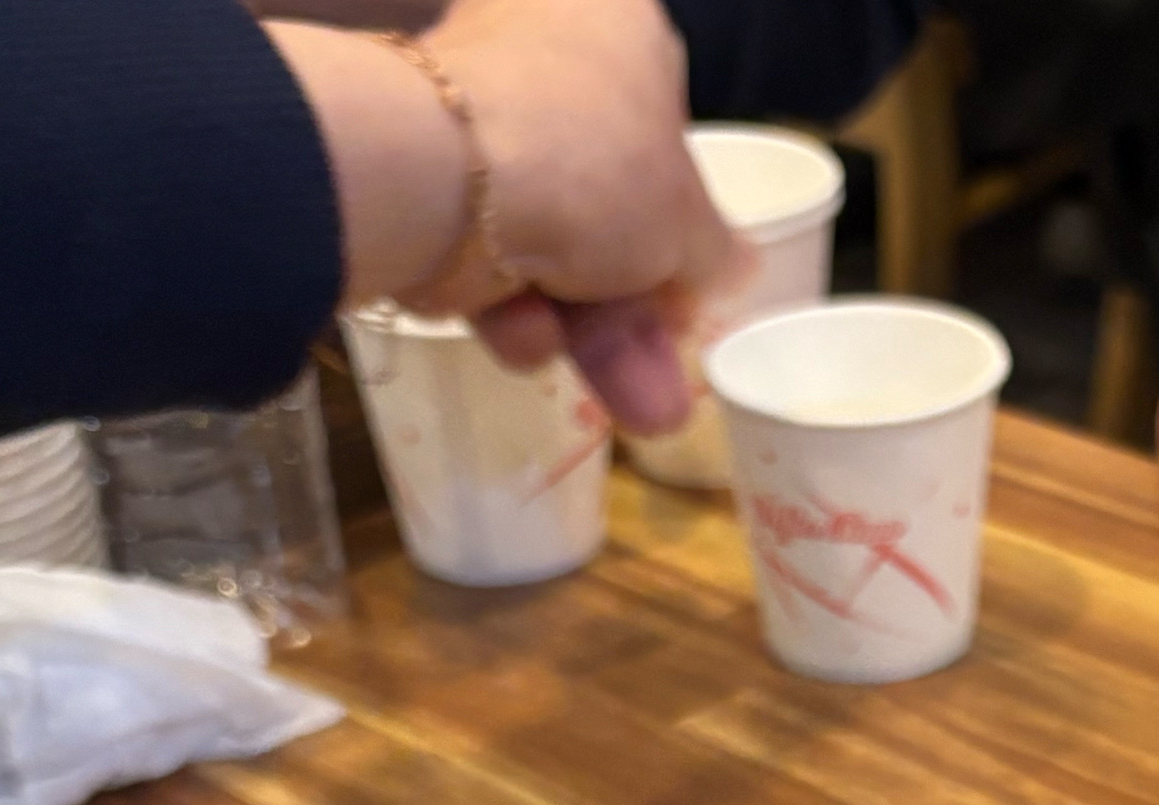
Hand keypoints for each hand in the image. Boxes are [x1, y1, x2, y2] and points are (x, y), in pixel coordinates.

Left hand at [270, 0, 744, 431]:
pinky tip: (528, 340)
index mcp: (616, 23)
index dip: (680, 229)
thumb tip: (738, 265)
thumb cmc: (596, 168)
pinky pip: (484, 242)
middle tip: (659, 389)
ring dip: (589, 334)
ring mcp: (475, 108)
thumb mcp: (688, 225)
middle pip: (602, 200)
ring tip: (631, 412)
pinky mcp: (420, 167)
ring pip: (545, 236)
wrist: (446, 179)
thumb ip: (717, 252)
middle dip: (634, 312)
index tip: (685, 297)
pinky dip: (509, 303)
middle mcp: (541, 49)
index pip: (663, 130)